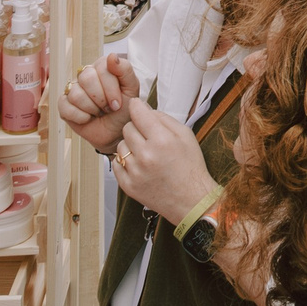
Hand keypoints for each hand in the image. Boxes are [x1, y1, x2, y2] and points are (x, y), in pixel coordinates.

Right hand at [57, 52, 141, 153]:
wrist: (116, 132)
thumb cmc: (124, 109)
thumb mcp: (132, 89)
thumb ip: (125, 70)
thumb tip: (111, 56)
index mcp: (102, 67)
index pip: (102, 67)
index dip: (111, 88)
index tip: (118, 103)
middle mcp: (86, 75)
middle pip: (87, 78)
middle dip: (101, 99)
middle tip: (108, 108)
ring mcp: (73, 89)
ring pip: (76, 94)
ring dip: (91, 109)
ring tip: (98, 112)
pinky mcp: (64, 105)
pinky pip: (65, 106)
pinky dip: (80, 117)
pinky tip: (87, 118)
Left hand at [111, 98, 214, 226]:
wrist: (190, 199)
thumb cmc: (190, 167)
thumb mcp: (186, 135)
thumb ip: (164, 118)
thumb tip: (144, 109)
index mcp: (161, 140)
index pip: (138, 113)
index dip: (137, 106)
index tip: (137, 106)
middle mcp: (145, 156)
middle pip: (127, 128)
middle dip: (137, 128)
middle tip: (149, 136)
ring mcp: (134, 172)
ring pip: (120, 146)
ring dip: (130, 145)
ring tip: (145, 153)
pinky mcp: (128, 186)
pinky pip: (116, 163)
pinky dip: (125, 161)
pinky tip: (139, 164)